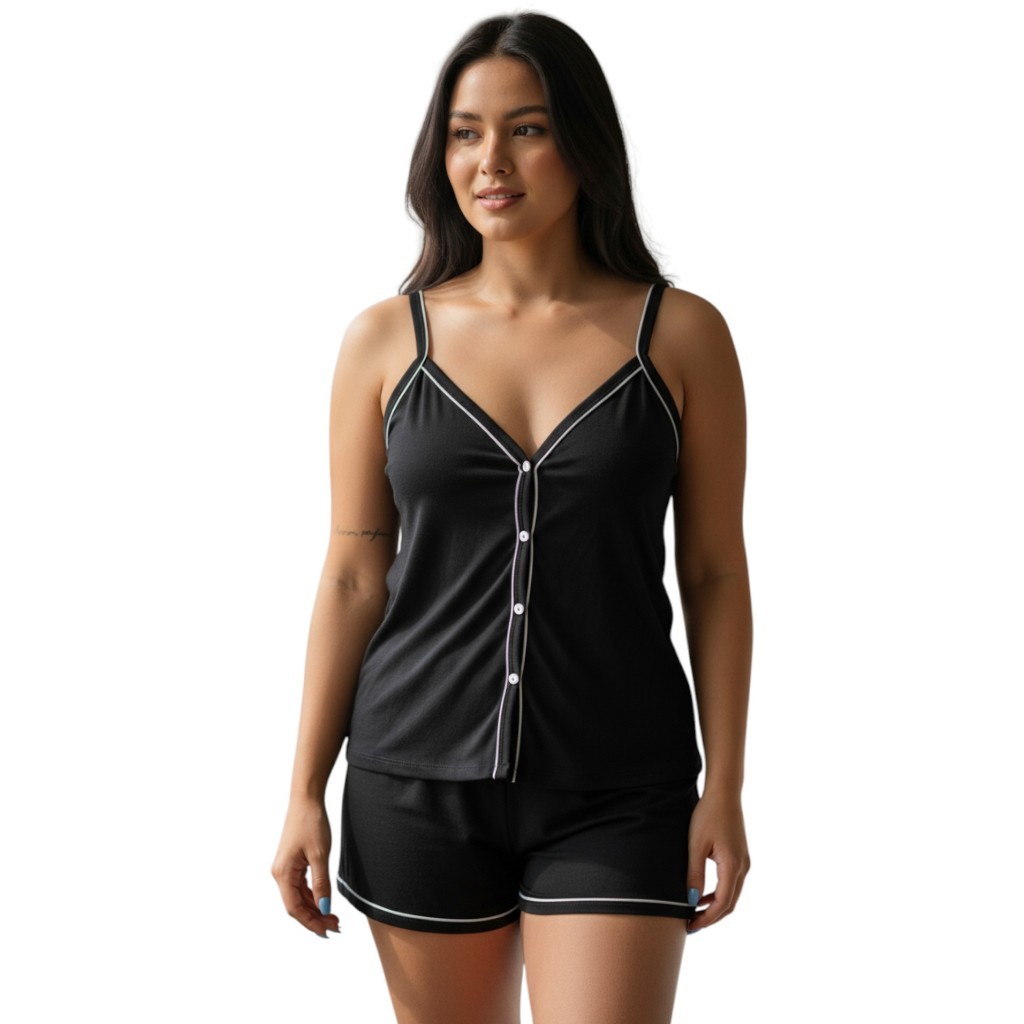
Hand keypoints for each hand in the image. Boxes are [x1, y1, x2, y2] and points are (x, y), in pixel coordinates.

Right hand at [271, 796, 341, 937]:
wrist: (306, 800)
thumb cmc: (312, 824)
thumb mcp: (320, 855)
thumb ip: (321, 883)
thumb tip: (325, 908)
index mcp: (283, 874)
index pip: (294, 908)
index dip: (311, 922)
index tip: (328, 931)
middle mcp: (280, 874)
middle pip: (295, 905)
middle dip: (315, 918)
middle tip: (336, 926)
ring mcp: (285, 869)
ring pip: (298, 897)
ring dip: (315, 908)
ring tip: (334, 917)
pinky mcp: (291, 863)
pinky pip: (300, 886)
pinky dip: (312, 896)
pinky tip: (325, 901)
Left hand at [686, 787, 750, 933]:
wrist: (724, 794)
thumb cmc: (708, 815)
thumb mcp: (696, 845)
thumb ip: (694, 873)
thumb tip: (692, 901)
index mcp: (733, 866)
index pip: (722, 904)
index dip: (706, 918)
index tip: (690, 926)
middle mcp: (743, 868)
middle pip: (730, 904)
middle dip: (711, 918)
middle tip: (691, 925)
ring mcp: (744, 862)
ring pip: (732, 895)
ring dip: (715, 907)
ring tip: (695, 913)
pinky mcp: (740, 857)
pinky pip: (732, 883)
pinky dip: (719, 894)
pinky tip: (703, 895)